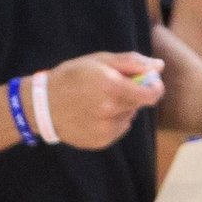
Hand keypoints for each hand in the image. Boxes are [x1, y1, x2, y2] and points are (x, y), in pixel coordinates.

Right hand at [44, 52, 164, 149]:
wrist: (42, 106)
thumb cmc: (71, 77)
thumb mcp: (99, 60)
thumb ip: (131, 62)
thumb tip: (159, 67)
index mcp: (111, 87)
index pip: (151, 95)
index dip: (154, 87)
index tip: (147, 82)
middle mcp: (110, 111)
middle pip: (138, 105)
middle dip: (131, 95)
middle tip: (111, 89)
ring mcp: (105, 129)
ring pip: (128, 118)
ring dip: (121, 109)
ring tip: (98, 103)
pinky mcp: (100, 142)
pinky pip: (118, 130)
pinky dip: (112, 122)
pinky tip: (94, 115)